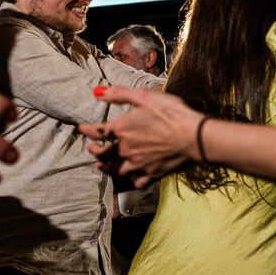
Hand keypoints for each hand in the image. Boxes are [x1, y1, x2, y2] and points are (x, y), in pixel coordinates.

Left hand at [80, 86, 201, 186]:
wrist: (193, 136)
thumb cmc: (171, 113)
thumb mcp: (145, 96)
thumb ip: (120, 94)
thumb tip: (97, 93)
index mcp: (121, 129)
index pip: (97, 131)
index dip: (87, 130)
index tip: (82, 129)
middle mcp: (126, 149)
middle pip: (103, 154)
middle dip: (94, 151)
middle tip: (90, 149)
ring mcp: (138, 164)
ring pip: (116, 170)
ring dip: (106, 168)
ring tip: (102, 166)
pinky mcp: (152, 173)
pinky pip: (137, 182)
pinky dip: (131, 180)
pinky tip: (131, 178)